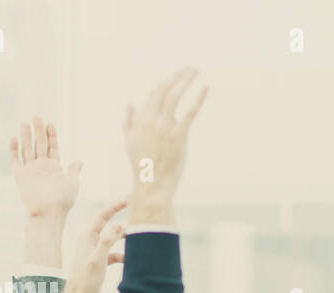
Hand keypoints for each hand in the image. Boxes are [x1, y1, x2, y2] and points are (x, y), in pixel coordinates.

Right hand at [10, 117, 81, 218]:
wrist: (49, 213)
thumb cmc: (63, 201)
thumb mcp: (72, 183)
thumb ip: (73, 171)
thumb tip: (79, 161)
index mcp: (54, 168)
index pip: (52, 147)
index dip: (51, 136)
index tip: (51, 123)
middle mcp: (41, 167)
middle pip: (39, 145)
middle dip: (38, 131)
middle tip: (37, 116)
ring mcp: (30, 171)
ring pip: (27, 149)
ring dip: (26, 136)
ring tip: (25, 122)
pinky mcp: (20, 176)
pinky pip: (15, 160)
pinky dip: (13, 149)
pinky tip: (13, 138)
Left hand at [58, 200, 127, 292]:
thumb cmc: (86, 280)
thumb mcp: (98, 259)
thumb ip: (107, 241)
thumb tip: (119, 224)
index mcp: (87, 237)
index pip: (102, 216)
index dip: (115, 206)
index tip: (128, 200)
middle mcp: (89, 242)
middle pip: (108, 225)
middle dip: (121, 219)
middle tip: (136, 214)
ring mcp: (94, 252)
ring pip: (112, 240)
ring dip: (123, 239)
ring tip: (137, 238)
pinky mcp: (98, 263)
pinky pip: (113, 254)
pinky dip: (122, 255)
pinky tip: (130, 260)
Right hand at [124, 67, 207, 220]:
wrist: (151, 183)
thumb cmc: (141, 165)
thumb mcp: (129, 142)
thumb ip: (129, 122)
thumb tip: (129, 105)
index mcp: (141, 119)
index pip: (154, 94)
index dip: (165, 84)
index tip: (175, 79)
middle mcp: (152, 119)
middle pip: (164, 89)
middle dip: (177, 76)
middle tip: (189, 68)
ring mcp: (165, 126)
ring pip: (175, 95)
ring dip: (185, 80)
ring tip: (195, 70)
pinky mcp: (179, 135)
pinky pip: (190, 112)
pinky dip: (198, 99)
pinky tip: (205, 88)